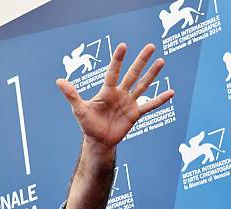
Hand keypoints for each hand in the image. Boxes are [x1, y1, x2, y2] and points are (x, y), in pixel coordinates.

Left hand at [57, 43, 173, 147]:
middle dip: (141, 61)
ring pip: (143, 85)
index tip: (123, 46)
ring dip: (152, 74)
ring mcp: (129, 103)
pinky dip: (160, 99)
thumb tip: (59, 81)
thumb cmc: (87, 124)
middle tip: (151, 46)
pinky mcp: (135, 114)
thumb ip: (71, 95)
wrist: (98, 141)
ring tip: (161, 61)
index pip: (113, 72)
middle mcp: (120, 94)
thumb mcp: (79, 109)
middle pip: (132, 74)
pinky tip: (171, 92)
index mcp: (107, 91)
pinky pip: (150, 105)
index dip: (118, 60)